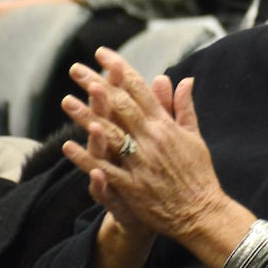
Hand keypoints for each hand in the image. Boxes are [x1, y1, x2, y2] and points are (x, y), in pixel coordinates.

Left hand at [60, 48, 231, 243]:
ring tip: (66, 101)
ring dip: (86, 118)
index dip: (120, 71)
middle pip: (121, 106)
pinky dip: (86, 159)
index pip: (140, 90)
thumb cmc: (198, 175)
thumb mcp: (194, 137)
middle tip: (76, 69)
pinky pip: (106, 169)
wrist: (201, 213)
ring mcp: (141, 163)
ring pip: (110, 134)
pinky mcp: (133, 187)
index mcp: (166, 127)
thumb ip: (184, 108)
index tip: (102, 55)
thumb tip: (183, 80)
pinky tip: (67, 147)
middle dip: (97, 86)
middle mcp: (152, 140)